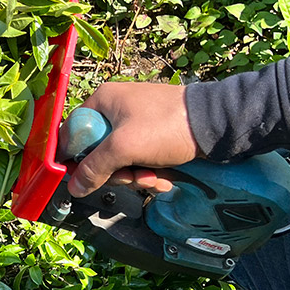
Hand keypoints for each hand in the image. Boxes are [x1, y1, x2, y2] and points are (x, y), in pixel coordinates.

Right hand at [68, 82, 200, 196]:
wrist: (217, 124)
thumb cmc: (165, 126)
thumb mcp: (124, 147)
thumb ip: (95, 168)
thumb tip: (73, 188)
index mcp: (102, 101)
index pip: (72, 133)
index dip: (74, 159)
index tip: (81, 179)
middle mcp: (116, 110)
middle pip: (97, 152)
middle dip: (116, 172)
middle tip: (131, 177)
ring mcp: (137, 124)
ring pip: (120, 161)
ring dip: (136, 177)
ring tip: (155, 178)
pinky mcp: (154, 137)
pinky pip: (140, 160)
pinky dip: (150, 173)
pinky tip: (164, 178)